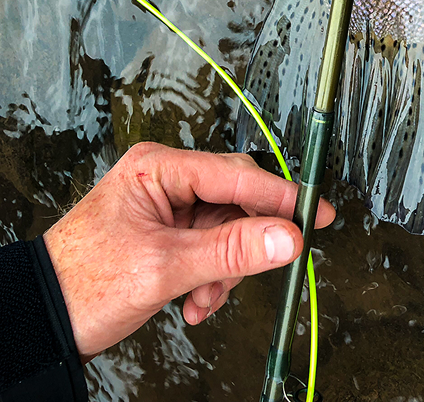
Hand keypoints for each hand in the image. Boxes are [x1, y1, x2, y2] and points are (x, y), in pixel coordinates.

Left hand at [43, 143, 334, 359]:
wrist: (44, 318)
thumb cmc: (82, 282)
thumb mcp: (165, 267)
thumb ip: (231, 251)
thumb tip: (286, 237)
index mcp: (159, 167)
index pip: (236, 175)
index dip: (280, 197)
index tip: (316, 213)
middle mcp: (166, 179)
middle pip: (236, 200)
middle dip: (246, 243)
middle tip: (267, 265)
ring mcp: (167, 206)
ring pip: (227, 229)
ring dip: (226, 269)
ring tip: (206, 297)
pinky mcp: (168, 232)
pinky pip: (211, 247)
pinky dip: (213, 277)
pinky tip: (197, 301)